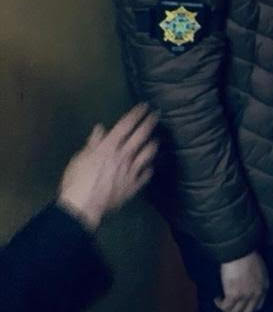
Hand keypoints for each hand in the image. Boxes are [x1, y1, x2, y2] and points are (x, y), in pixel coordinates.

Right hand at [57, 103, 158, 231]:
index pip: (125, 126)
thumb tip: (100, 128)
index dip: (136, 114)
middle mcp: (123, 155)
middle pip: (140, 136)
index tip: (145, 106)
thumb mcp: (80, 158)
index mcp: (109, 147)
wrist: (83, 205)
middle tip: (156, 115)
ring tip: (156, 140)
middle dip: (149, 123)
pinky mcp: (133, 185)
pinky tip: (150, 167)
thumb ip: (93, 143)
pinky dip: (148, 170)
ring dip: (152, 145)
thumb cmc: (76, 180)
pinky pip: (145, 175)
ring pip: (147, 154)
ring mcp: (131, 170)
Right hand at [216, 251, 268, 311]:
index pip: (258, 305)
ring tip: (221, 301)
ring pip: (235, 311)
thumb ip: (257, 280)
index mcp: (264, 287)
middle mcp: (256, 293)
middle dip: (238, 311)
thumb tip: (248, 286)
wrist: (240, 251)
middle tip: (231, 309)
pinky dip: (220, 304)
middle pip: (247, 311)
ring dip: (227, 308)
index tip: (243, 309)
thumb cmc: (248, 255)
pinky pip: (225, 306)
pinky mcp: (234, 295)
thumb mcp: (259, 269)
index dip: (250, 308)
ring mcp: (245, 295)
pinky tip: (217, 299)